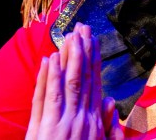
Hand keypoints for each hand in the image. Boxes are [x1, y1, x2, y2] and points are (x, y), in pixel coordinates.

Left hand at [27, 23, 123, 139]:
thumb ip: (109, 127)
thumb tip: (112, 102)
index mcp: (93, 123)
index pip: (94, 84)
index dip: (93, 61)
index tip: (93, 40)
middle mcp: (80, 119)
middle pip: (82, 79)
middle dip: (82, 51)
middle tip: (81, 27)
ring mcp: (61, 123)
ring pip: (66, 83)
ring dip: (68, 57)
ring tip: (69, 36)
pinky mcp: (43, 129)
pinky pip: (45, 99)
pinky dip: (47, 78)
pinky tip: (49, 60)